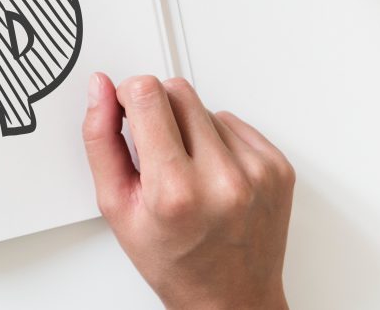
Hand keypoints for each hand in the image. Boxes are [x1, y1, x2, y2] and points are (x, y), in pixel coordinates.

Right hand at [83, 74, 294, 309]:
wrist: (231, 299)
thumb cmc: (173, 260)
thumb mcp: (116, 205)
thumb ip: (101, 140)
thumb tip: (101, 90)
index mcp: (175, 191)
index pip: (147, 94)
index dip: (128, 95)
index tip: (126, 113)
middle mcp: (222, 178)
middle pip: (177, 91)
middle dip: (157, 109)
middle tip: (155, 150)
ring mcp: (257, 171)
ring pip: (205, 106)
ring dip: (189, 127)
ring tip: (185, 169)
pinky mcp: (278, 167)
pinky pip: (234, 122)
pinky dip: (217, 139)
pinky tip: (209, 172)